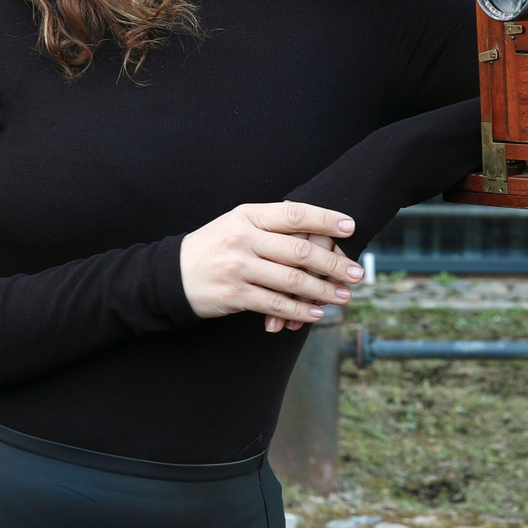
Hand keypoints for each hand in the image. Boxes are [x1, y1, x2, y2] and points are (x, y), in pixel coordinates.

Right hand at [179, 201, 361, 331]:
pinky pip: (275, 304)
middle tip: (356, 273)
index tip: (350, 226)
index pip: (293, 214)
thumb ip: (271, 224)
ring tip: (342, 297)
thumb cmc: (215, 246)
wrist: (172, 274)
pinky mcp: (234, 295)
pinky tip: (316, 313)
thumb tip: (317, 227)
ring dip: (322, 291)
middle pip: (299, 250)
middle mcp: (244, 239)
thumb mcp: (238, 224)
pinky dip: (299, 310)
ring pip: (291, 280)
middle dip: (333, 263)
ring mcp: (238, 267)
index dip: (325, 219)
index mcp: (248, 216)